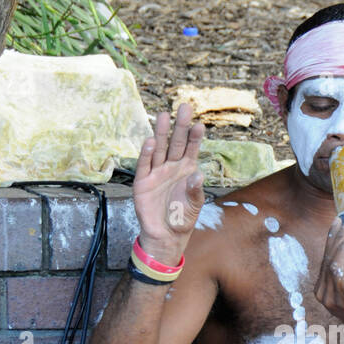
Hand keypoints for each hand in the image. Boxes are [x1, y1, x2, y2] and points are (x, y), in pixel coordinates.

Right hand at [132, 104, 205, 262]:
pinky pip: (145, 165)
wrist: (164, 236)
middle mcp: (171, 167)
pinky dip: (147, 154)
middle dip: (180, 126)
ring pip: (160, 149)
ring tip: (164, 115)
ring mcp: (156, 173)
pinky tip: (151, 142)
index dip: (195, 137)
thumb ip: (195, 191)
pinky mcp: (143, 182)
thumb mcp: (193, 206)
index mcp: (187, 170)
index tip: (200, 125)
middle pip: (175, 143)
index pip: (191, 149)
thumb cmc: (182, 218)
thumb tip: (198, 175)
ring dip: (162, 133)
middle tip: (184, 107)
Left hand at [314, 218, 343, 320]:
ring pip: (324, 261)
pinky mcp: (319, 285)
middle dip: (338, 241)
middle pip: (328, 264)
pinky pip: (323, 263)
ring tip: (340, 221)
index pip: (336, 275)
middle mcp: (326, 297)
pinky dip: (330, 245)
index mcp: (339, 301)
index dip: (341, 256)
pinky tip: (334, 230)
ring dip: (332, 239)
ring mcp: (320, 292)